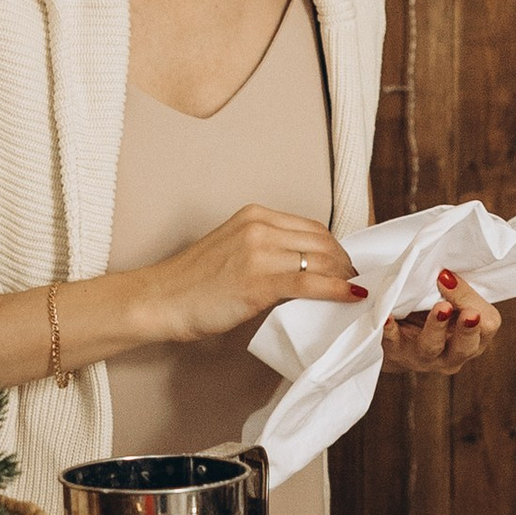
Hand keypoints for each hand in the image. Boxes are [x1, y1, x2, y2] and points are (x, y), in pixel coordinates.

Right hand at [141, 205, 365, 342]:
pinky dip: (337, 290)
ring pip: (321, 261)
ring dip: (344, 276)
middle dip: (344, 262)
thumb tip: (303, 267)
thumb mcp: (232, 249)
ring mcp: (260, 252)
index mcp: (254, 215)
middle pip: (321, 241)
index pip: (311, 227)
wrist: (160, 299)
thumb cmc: (191, 283)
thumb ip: (265, 249)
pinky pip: (311, 284)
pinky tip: (351, 296)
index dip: (335, 247)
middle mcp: (259, 226)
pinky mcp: (260, 281)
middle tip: (355, 280)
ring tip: (354, 290)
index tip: (345, 264)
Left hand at [382, 271, 498, 379]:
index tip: (455, 280)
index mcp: (474, 341)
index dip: (475, 303)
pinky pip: (393, 343)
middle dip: (467, 329)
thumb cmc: (430, 316)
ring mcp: (424, 358)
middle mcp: (453, 355)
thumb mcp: (451, 305)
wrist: (396, 342)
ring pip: (432, 346)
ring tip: (440, 308)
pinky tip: (388, 317)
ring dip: (436, 326)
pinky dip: (390, 330)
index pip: (487, 325)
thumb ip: (457, 293)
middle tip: (469, 313)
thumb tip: (447, 274)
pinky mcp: (397, 354)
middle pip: (466, 346)